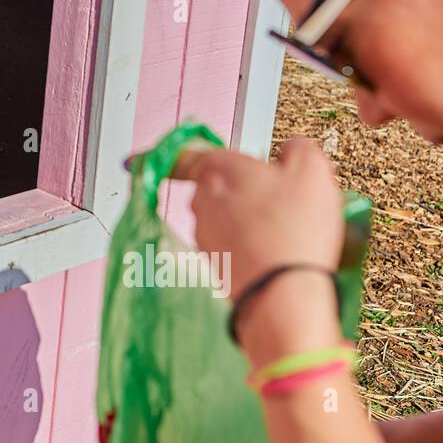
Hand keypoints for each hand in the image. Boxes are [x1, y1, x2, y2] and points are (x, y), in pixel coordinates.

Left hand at [174, 138, 344, 360]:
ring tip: (285, 228)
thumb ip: (297, 149)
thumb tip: (288, 151)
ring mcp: (204, 234)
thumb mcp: (311, 170)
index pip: (183, 155)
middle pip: (213, 183)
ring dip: (245, 217)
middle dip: (239, 186)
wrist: (285, 294)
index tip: (132, 160)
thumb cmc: (295, 228)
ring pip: (222, 215)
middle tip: (278, 195)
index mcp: (216, 169)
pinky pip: (229, 243)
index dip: (163, 155)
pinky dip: (247, 244)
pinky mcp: (213, 262)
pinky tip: (275, 250)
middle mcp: (200, 200)